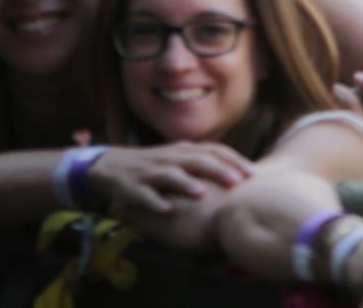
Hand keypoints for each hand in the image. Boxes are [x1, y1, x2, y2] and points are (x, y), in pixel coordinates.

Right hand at [88, 142, 255, 214]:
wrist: (110, 166)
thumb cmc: (156, 166)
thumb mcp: (180, 159)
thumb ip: (205, 163)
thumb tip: (240, 174)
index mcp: (185, 150)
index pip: (214, 151)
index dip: (234, 160)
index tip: (253, 174)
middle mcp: (170, 158)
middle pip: (197, 161)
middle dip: (218, 170)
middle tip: (237, 182)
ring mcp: (151, 172)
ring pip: (171, 176)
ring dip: (186, 184)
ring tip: (202, 194)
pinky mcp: (132, 187)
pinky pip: (144, 195)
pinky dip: (155, 202)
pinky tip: (168, 211)